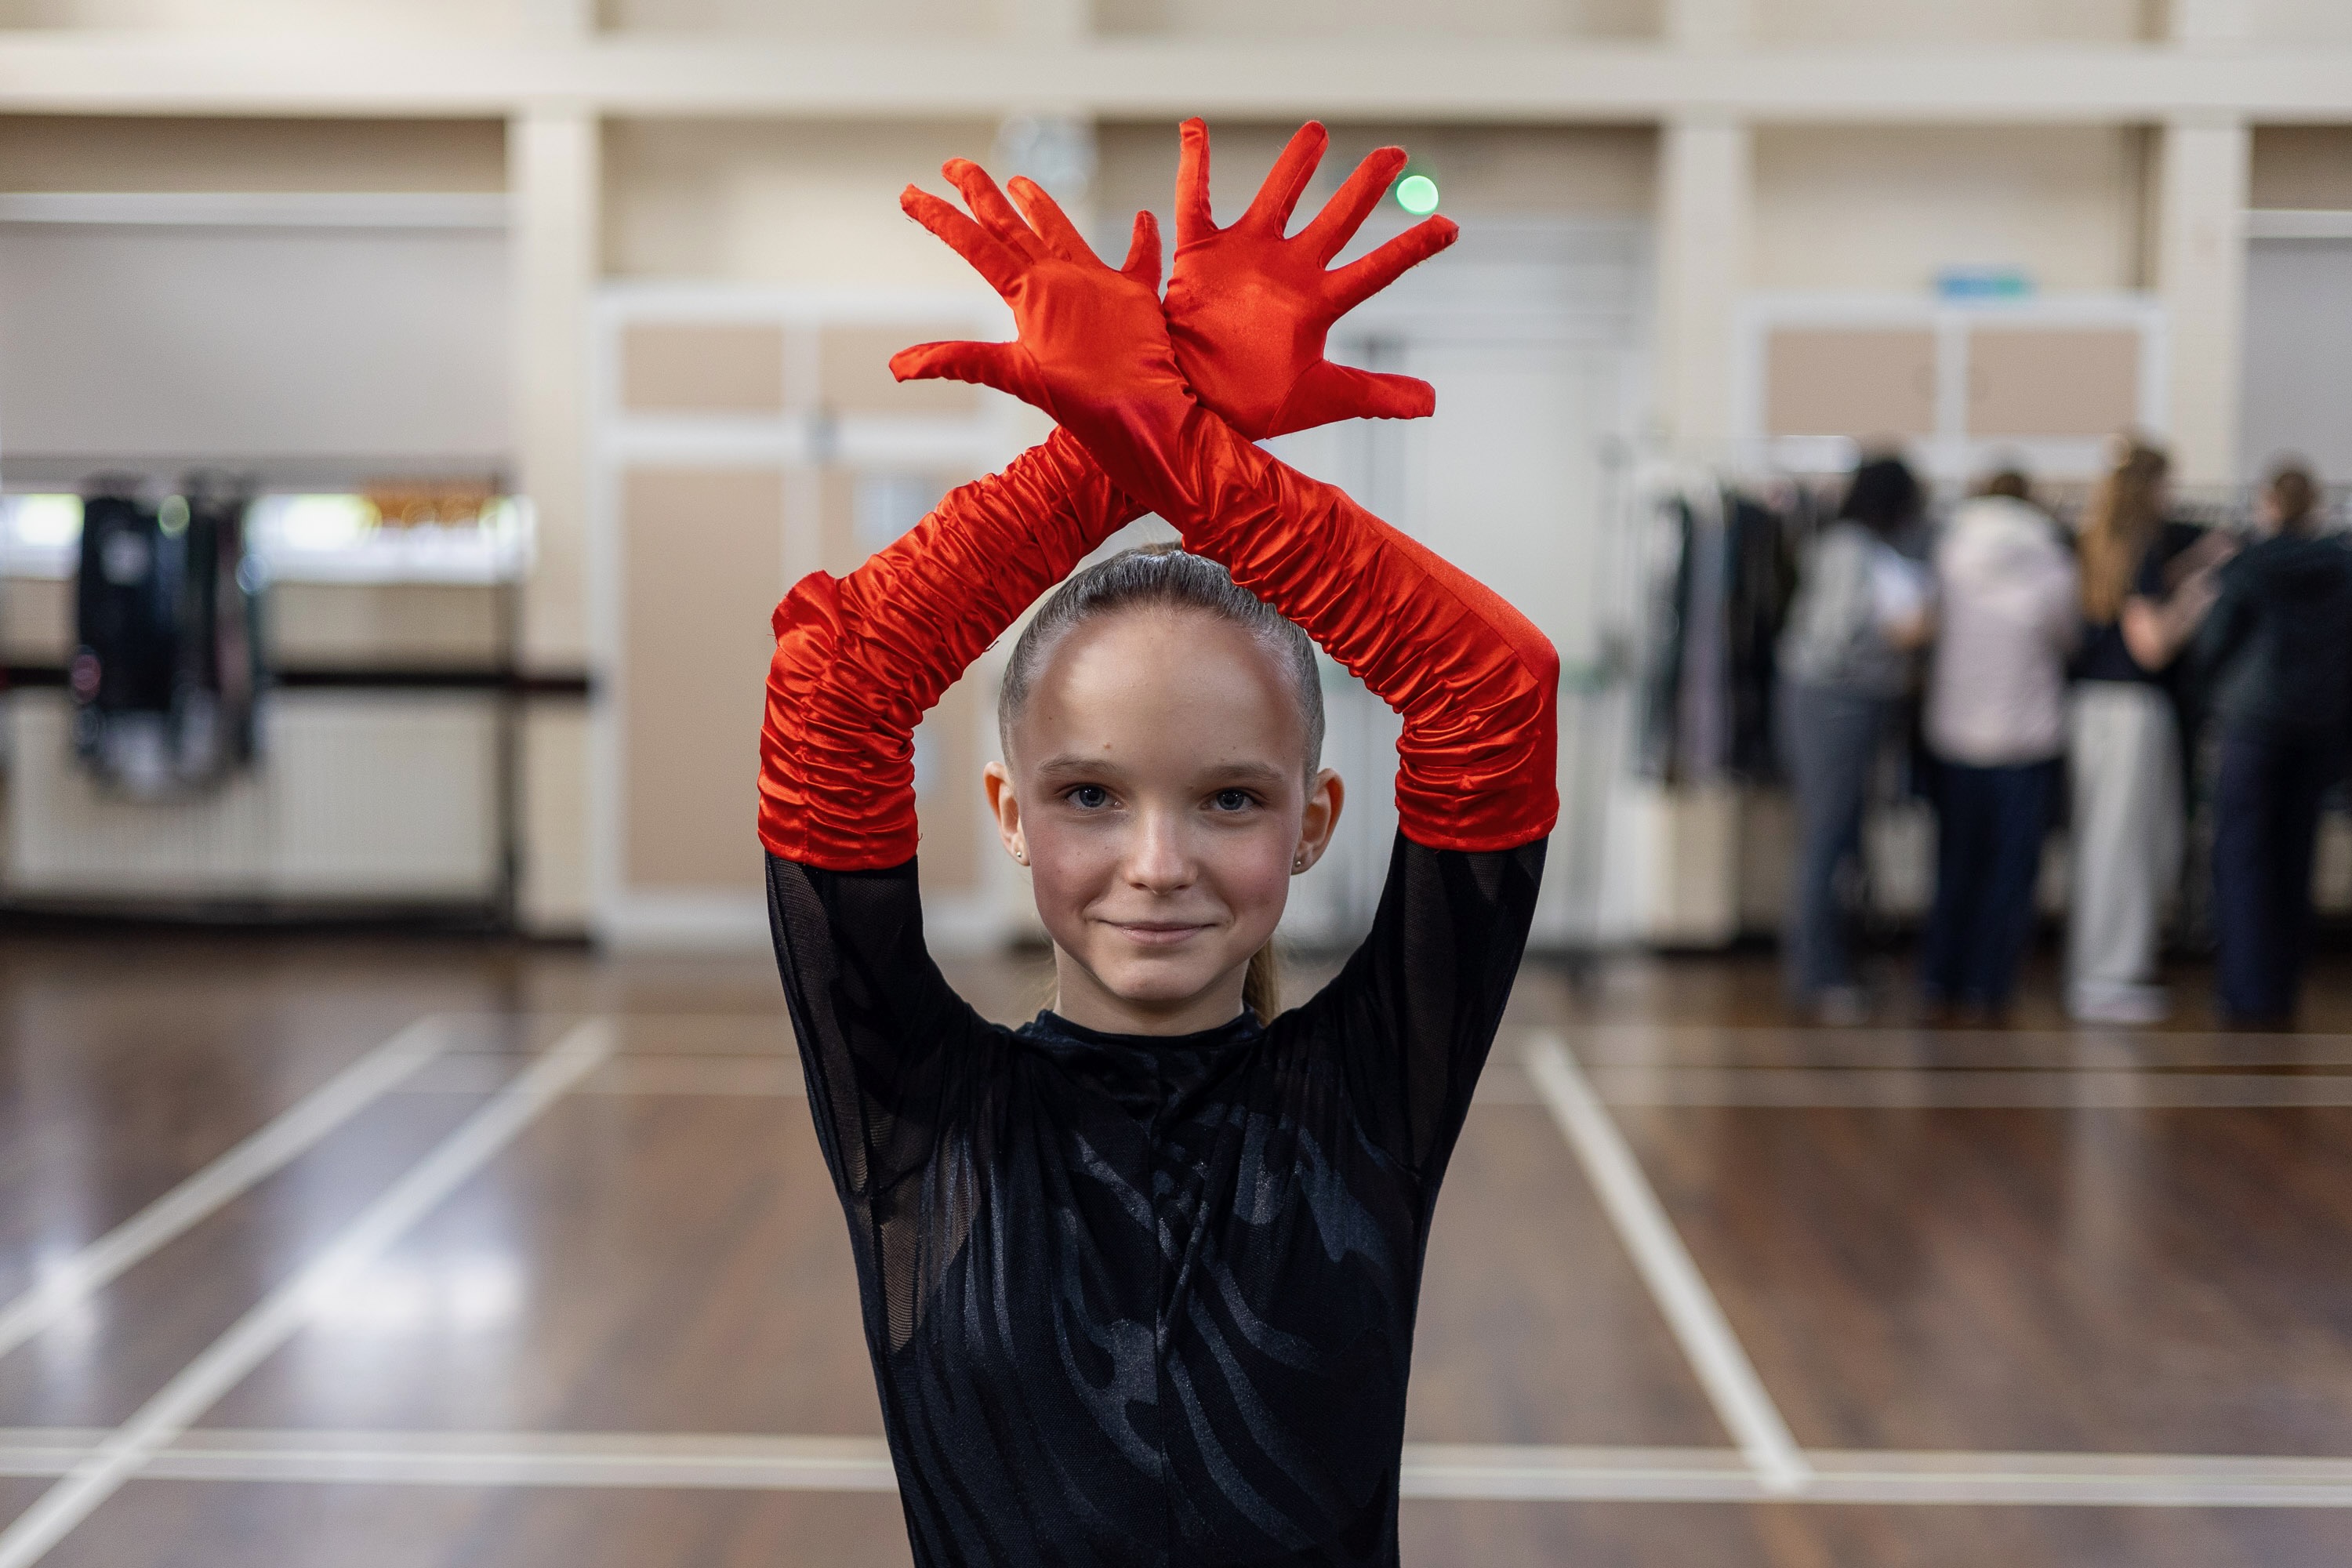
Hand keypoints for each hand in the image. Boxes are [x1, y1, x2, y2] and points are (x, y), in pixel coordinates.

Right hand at [889, 159, 1186, 442]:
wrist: (1148, 411)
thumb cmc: (1085, 401)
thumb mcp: (1015, 377)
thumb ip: (958, 361)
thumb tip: (899, 365)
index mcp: (1031, 292)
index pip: (974, 246)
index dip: (939, 217)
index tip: (911, 193)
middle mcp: (1064, 275)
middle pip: (1012, 225)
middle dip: (978, 191)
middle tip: (952, 163)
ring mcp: (1101, 281)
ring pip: (1063, 230)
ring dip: (1038, 205)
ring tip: (1020, 181)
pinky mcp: (1137, 296)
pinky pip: (1140, 259)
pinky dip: (1142, 240)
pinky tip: (1144, 219)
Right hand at [1165, 119, 1458, 438]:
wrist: (1190, 404)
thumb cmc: (1252, 404)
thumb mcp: (1321, 397)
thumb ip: (1375, 394)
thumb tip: (1433, 403)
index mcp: (1317, 303)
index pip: (1376, 269)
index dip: (1413, 247)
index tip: (1450, 226)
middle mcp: (1288, 272)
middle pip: (1337, 219)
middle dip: (1366, 185)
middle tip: (1396, 154)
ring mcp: (1246, 258)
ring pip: (1277, 196)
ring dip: (1295, 163)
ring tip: (1318, 130)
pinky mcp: (1202, 254)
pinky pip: (1195, 200)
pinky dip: (1193, 164)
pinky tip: (1195, 127)